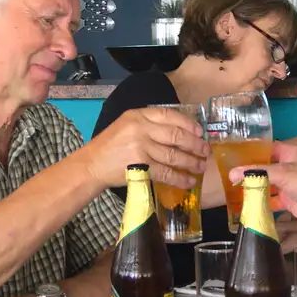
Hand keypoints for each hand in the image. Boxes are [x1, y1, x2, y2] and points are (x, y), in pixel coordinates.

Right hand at [79, 107, 208, 190]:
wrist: (91, 165)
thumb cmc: (110, 146)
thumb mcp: (127, 125)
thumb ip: (148, 125)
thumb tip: (181, 132)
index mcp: (138, 116)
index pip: (170, 115)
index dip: (188, 124)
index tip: (200, 132)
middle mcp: (141, 129)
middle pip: (176, 136)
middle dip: (195, 144)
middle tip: (205, 151)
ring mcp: (141, 149)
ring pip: (174, 155)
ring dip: (191, 162)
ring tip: (201, 167)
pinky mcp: (141, 168)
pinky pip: (166, 173)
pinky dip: (180, 178)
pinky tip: (189, 181)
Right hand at [236, 142, 296, 230]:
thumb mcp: (283, 173)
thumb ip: (258, 173)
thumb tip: (232, 173)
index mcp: (290, 153)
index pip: (267, 149)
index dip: (251, 152)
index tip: (234, 156)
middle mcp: (288, 167)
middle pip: (265, 168)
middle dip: (250, 172)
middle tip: (229, 175)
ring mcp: (288, 184)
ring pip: (267, 184)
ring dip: (253, 188)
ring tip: (233, 190)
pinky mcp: (288, 200)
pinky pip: (271, 200)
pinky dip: (260, 202)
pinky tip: (247, 205)